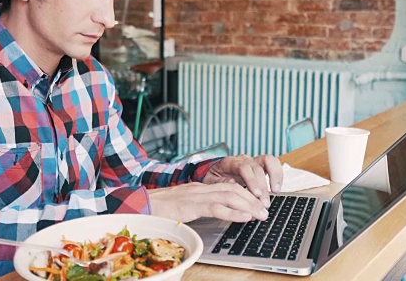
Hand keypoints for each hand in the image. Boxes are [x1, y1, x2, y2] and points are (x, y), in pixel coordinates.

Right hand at [147, 182, 268, 222]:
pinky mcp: (190, 205)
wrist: (140, 204)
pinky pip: (216, 207)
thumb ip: (198, 206)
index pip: (228, 187)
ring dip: (248, 205)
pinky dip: (233, 212)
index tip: (259, 205)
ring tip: (260, 214)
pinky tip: (244, 217)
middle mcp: (199, 188)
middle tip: (265, 211)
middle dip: (252, 199)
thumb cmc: (158, 208)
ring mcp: (195, 195)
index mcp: (199, 188)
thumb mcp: (183, 206)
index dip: (246, 194)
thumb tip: (214, 211)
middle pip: (233, 189)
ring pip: (229, 195)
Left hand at [202, 154, 282, 207]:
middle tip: (264, 204)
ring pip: (268, 160)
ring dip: (274, 176)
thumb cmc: (214, 178)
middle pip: (257, 168)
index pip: (243, 168)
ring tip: (276, 192)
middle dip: (263, 186)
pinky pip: (273, 163)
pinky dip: (278, 174)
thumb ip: (219, 183)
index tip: (256, 194)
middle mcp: (243, 159)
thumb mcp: (210, 182)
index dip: (251, 180)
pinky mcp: (261, 164)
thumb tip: (231, 184)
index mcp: (230, 162)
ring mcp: (253, 160)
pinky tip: (277, 188)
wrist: (216, 171)